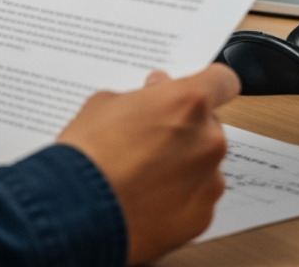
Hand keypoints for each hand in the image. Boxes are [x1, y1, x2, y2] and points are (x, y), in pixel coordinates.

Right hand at [57, 64, 238, 264]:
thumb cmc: (88, 155)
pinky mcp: (202, 217)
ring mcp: (209, 182)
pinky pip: (197, 199)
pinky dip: (177, 199)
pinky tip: (146, 199)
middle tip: (150, 140)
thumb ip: (143, 96)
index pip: (223, 81)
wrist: (76, 210)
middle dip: (184, 131)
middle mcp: (208, 140)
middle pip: (209, 127)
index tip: (197, 92)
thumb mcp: (104, 105)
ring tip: (142, 175)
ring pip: (204, 165)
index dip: (210, 85)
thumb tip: (156, 92)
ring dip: (182, 166)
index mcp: (188, 103)